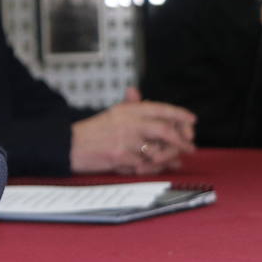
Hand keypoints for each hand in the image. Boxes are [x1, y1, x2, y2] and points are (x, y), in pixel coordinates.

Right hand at [69, 87, 196, 174]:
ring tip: (175, 159)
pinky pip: (145, 165)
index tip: (192, 120)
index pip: (159, 109)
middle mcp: (127, 124)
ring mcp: (124, 142)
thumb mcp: (110, 114)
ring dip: (169, 156)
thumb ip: (128, 105)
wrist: (69, 146)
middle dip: (180, 139)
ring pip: (157, 150)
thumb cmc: (91, 132)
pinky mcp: (121, 158)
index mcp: (126, 111)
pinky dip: (155, 167)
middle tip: (189, 145)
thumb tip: (136, 93)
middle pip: (163, 129)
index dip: (179, 114)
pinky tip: (159, 167)